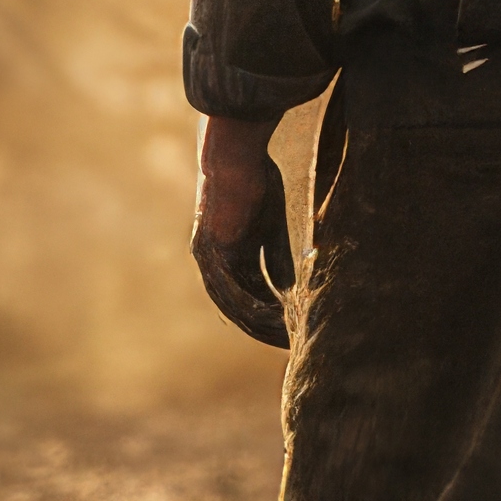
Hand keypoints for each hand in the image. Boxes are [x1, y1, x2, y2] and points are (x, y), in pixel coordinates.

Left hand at [192, 112, 292, 347]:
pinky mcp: (209, 249)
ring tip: (280, 338)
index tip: (291, 332)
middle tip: (288, 346)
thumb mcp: (272, 227)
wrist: (233, 155)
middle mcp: (214, 262)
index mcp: (230, 256)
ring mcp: (208, 257)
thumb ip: (276, 258)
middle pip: (238, 306)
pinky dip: (246, 302)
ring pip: (231, 301)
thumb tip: (292, 290)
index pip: (250, 295)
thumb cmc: (256, 182)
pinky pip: (227, 284)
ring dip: (255, 321)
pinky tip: (265, 316)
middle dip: (263, 327)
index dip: (269, 315)